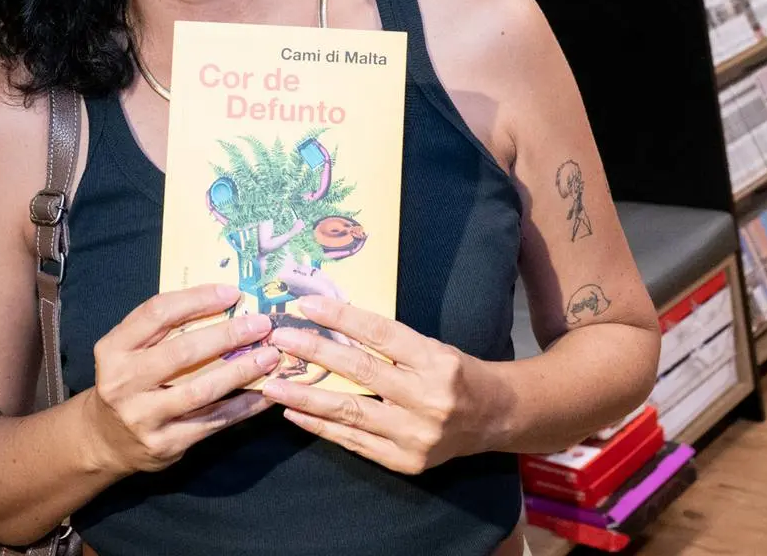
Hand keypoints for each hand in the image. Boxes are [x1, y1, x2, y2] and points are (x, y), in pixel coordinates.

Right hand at [84, 283, 280, 474]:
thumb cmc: (128, 382)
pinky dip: (243, 406)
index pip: (157, 313)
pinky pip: (213, 421)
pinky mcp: (165, 444)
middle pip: (182, 351)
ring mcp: (143, 416)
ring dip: (241, 371)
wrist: (106, 441)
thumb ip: (162, 329)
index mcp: (113, 349)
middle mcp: (123, 382)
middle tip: (261, 325)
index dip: (197, 299)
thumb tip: (223, 302)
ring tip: (270, 356)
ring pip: (202, 390)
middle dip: (227, 335)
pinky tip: (265, 392)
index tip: (232, 293)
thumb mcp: (128, 350)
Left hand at [261, 295, 500, 475]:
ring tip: (272, 385)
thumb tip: (330, 324)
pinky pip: (354, 442)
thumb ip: (388, 342)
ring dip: (306, 397)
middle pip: (360, 372)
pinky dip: (321, 427)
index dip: (339, 317)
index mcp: (436, 362)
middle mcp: (427, 399)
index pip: (379, 334)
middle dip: (314, 353)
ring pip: (350, 413)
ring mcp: (415, 435)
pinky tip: (295, 413)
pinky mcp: (405, 462)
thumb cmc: (456, 373)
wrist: (494, 418)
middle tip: (280, 339)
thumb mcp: (432, 347)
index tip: (305, 305)